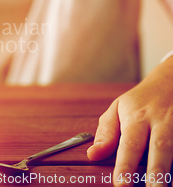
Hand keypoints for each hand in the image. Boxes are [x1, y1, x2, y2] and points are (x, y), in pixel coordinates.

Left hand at [87, 57, 172, 185]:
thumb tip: (93, 155)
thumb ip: (106, 133)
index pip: (130, 144)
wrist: (170, 81)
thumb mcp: (117, 110)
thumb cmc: (140, 101)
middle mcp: (161, 122)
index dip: (126, 166)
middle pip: (160, 149)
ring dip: (171, 172)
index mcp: (137, 117)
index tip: (121, 185)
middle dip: (157, 173)